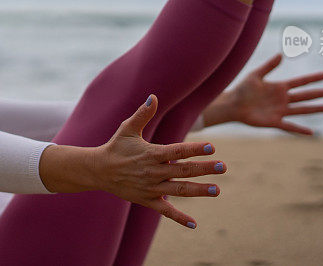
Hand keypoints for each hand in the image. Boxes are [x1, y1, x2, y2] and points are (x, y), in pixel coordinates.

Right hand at [92, 95, 225, 228]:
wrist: (99, 171)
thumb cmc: (116, 146)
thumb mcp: (127, 128)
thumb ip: (142, 114)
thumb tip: (154, 96)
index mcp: (151, 154)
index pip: (177, 151)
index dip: (195, 149)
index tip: (212, 147)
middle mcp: (153, 172)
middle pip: (183, 170)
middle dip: (205, 169)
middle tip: (223, 167)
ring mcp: (151, 188)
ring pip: (179, 191)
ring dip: (199, 191)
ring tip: (217, 190)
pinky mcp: (147, 200)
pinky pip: (165, 211)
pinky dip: (179, 218)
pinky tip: (194, 224)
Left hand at [203, 53, 322, 135]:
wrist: (232, 105)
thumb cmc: (242, 89)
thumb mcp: (255, 75)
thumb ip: (268, 66)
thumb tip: (281, 55)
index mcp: (279, 87)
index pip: (300, 82)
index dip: (312, 78)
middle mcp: (283, 99)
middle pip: (305, 96)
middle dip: (320, 94)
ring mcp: (280, 111)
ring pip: (302, 110)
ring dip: (316, 109)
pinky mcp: (274, 122)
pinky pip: (290, 127)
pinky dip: (300, 130)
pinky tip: (312, 132)